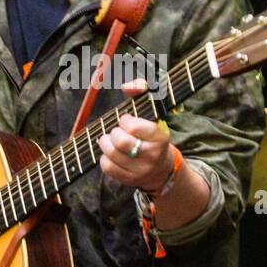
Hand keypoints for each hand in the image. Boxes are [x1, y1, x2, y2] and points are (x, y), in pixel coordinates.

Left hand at [97, 78, 174, 192]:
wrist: (161, 168)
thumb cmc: (151, 134)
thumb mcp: (152, 112)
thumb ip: (141, 92)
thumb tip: (127, 86)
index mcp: (160, 137)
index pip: (134, 127)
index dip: (125, 121)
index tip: (126, 120)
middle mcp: (152, 155)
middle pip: (120, 141)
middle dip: (113, 132)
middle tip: (117, 131)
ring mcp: (141, 170)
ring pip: (111, 154)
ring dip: (106, 143)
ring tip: (111, 140)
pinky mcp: (129, 180)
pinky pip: (107, 167)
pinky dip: (105, 158)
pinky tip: (111, 154)